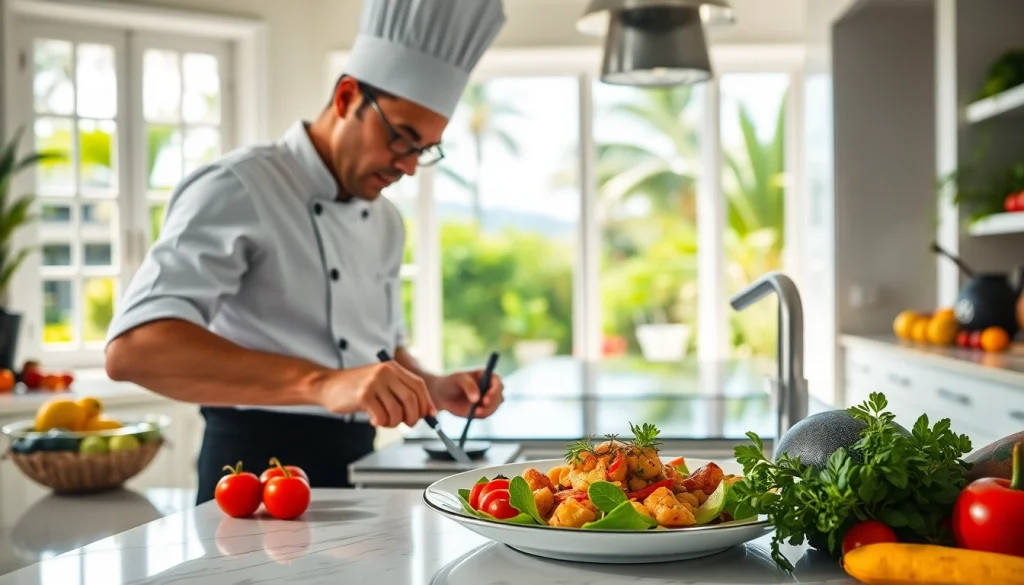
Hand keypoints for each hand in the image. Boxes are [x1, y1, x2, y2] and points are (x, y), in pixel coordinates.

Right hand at [316, 362, 435, 427]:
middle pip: (412, 399)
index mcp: (393, 368)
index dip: (426, 403)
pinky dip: (381, 423)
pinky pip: (382, 416)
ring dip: (394, 423)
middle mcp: (385, 372)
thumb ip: (401, 393)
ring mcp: (374, 383)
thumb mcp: (382, 384)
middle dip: (413, 417)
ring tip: (385, 421)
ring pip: (397, 411)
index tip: (428, 416)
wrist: (328, 385)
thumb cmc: (357, 388)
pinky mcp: (363, 395)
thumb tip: (426, 411)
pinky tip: (374, 420)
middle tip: (407, 424)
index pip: (419, 386)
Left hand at [428, 369, 503, 418]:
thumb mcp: (458, 379)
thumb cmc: (451, 382)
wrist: (442, 395)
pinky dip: (482, 415)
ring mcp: (488, 399)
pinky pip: (487, 414)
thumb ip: (468, 386)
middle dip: (492, 404)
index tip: (485, 399)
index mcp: (487, 375)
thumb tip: (477, 399)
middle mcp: (490, 387)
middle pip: (499, 396)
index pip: (497, 382)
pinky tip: (472, 414)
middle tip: (480, 409)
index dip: (494, 391)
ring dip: (486, 411)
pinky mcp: (483, 409)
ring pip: (494, 407)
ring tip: (473, 412)